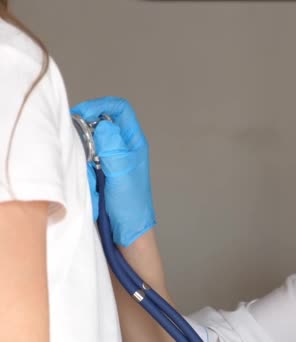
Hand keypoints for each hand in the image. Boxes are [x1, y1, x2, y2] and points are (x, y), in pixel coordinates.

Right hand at [71, 97, 155, 246]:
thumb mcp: (123, 175)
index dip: (101, 106)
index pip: (120, 109)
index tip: (81, 114)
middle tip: (74, 140)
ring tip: (84, 167)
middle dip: (85, 128)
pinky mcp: (97, 171)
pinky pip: (82, 158)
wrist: (126, 233)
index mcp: (133, 143)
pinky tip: (83, 178)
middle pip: (100, 121)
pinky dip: (79, 165)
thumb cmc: (131, 206)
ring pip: (88, 140)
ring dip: (81, 150)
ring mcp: (108, 158)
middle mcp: (121, 146)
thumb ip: (114, 149)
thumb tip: (102, 125)